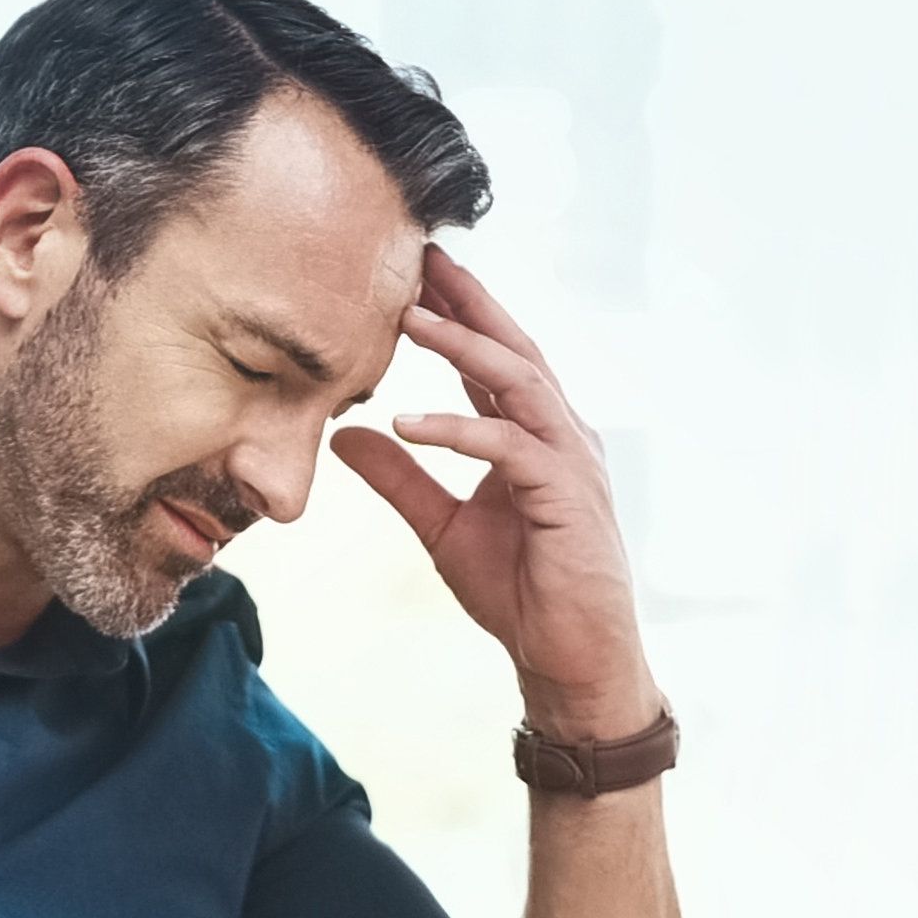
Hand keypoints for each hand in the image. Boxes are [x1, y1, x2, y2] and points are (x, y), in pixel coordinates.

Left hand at [334, 246, 660, 744]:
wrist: (569, 660)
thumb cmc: (521, 593)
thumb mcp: (441, 527)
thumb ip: (400, 479)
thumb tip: (345, 436)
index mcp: (533, 435)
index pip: (494, 358)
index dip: (456, 313)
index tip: (410, 272)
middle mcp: (560, 435)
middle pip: (513, 347)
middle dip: (466, 300)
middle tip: (418, 256)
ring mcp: (571, 461)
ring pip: (517, 381)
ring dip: (462, 347)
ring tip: (406, 318)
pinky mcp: (569, 496)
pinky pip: (510, 446)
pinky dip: (459, 429)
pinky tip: (408, 422)